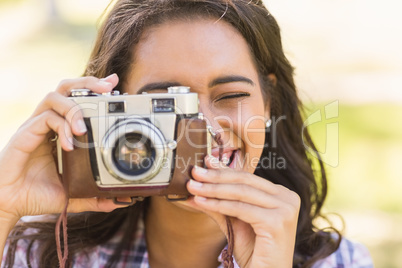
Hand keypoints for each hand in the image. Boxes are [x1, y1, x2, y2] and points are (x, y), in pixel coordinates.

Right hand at [0, 74, 130, 221]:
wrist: (9, 204)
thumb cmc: (37, 194)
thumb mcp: (74, 194)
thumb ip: (96, 195)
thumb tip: (122, 201)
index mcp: (60, 131)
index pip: (77, 100)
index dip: (94, 90)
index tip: (114, 85)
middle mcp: (48, 124)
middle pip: (66, 88)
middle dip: (88, 82)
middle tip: (108, 87)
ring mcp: (35, 127)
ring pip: (55, 97)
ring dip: (74, 109)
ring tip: (84, 129)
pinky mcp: (24, 134)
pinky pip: (45, 118)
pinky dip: (61, 127)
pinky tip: (69, 145)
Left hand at [186, 155, 300, 267]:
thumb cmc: (253, 251)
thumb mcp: (235, 220)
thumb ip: (220, 201)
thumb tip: (197, 183)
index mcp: (281, 194)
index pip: (247, 177)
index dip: (223, 170)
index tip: (203, 164)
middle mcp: (288, 197)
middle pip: (244, 181)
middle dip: (216, 177)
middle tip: (194, 173)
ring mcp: (286, 209)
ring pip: (241, 192)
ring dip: (213, 189)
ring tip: (193, 187)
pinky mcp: (278, 222)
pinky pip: (241, 208)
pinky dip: (219, 204)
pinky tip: (202, 202)